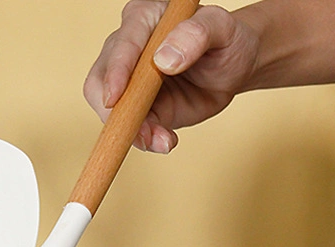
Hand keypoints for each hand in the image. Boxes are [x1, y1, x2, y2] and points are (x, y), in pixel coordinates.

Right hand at [83, 1, 259, 152]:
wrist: (234, 69)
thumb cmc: (227, 40)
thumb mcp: (221, 28)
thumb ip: (196, 34)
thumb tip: (164, 59)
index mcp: (144, 18)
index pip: (120, 45)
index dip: (114, 71)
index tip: (115, 97)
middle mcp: (129, 49)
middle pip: (100, 82)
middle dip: (116, 112)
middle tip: (142, 131)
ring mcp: (130, 83)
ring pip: (112, 112)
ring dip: (134, 131)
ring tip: (163, 140)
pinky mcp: (139, 109)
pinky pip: (132, 129)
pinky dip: (146, 140)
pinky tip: (166, 141)